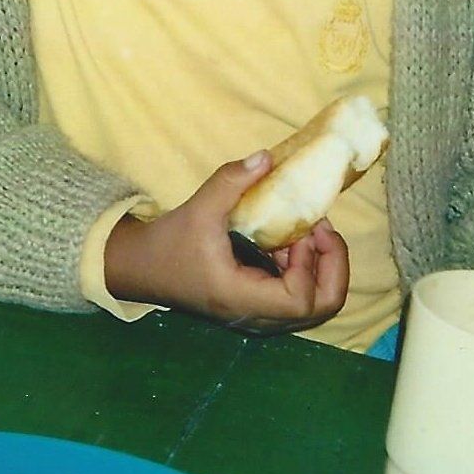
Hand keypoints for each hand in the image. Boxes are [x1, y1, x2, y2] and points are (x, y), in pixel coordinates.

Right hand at [104, 151, 349, 334]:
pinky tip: (286, 242)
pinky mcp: (256, 306)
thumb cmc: (169, 243)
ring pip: (313, 305)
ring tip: (304, 232)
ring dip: (318, 266)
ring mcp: (258, 315)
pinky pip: (297, 297)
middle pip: (320, 309)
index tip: (300, 232)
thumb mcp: (199, 208)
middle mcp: (256, 316)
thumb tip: (267, 157)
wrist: (141, 269)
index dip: (311, 264)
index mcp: (242, 298)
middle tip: (321, 231)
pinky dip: (304, 269)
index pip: (300, 300)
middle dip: (332, 267)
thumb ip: (232, 181)